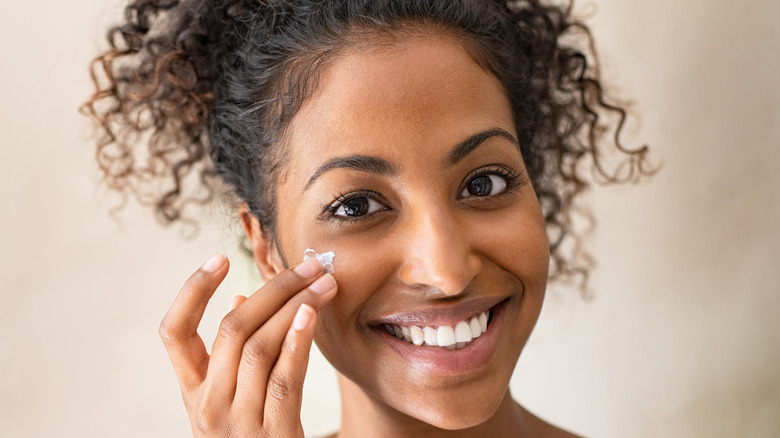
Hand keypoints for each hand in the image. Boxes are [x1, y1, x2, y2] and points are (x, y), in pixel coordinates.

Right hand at [159, 253, 337, 436]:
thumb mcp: (231, 400)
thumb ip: (231, 356)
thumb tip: (241, 299)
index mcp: (193, 393)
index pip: (173, 334)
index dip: (191, 292)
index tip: (218, 258)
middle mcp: (208, 407)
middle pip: (230, 328)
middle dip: (273, 288)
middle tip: (307, 265)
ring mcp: (238, 424)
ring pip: (258, 346)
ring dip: (295, 306)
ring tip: (323, 282)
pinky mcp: (274, 436)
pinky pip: (284, 379)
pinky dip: (297, 342)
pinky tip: (311, 315)